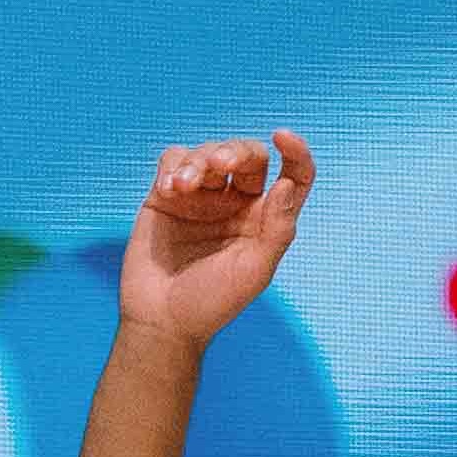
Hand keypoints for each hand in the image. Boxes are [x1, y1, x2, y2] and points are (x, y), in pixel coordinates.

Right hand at [122, 130, 312, 343]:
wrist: (161, 319)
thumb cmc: (212, 302)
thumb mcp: (256, 270)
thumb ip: (277, 228)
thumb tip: (286, 184)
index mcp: (265, 218)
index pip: (292, 175)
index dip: (295, 152)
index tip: (283, 137)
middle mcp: (236, 203)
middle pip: (247, 156)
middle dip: (235, 152)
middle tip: (219, 164)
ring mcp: (200, 198)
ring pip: (207, 153)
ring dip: (198, 161)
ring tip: (183, 185)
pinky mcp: (166, 197)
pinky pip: (173, 161)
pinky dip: (173, 166)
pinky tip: (169, 189)